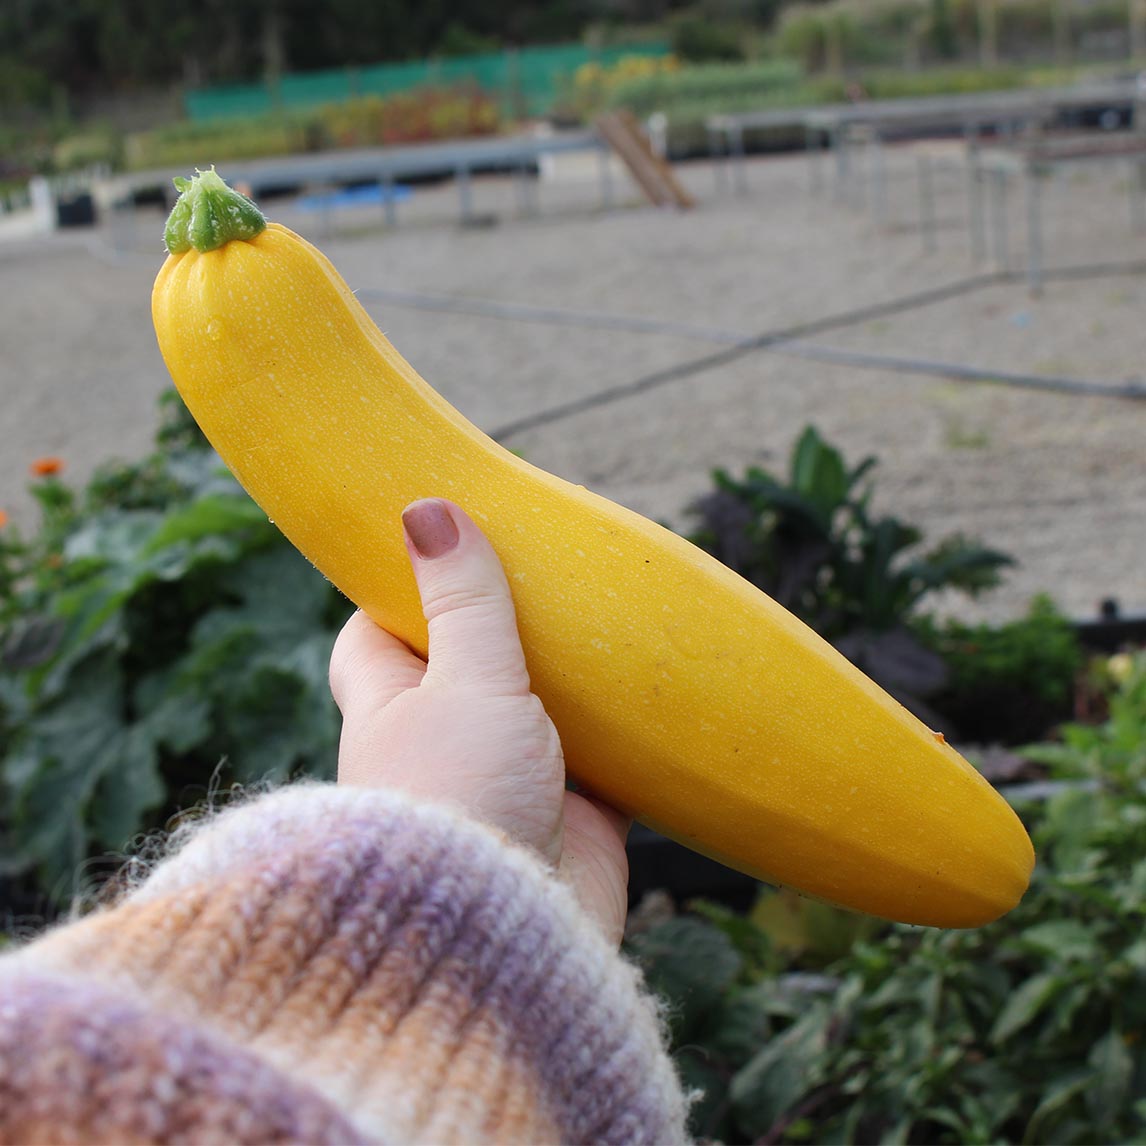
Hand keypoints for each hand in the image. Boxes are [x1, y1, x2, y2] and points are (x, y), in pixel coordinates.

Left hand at [330, 498, 630, 944]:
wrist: (506, 946)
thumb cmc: (458, 800)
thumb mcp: (463, 685)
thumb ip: (462, 602)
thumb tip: (428, 507)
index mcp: (393, 705)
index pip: (375, 631)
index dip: (401, 586)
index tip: (442, 540)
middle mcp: (444, 740)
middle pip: (467, 661)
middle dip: (505, 621)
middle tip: (549, 565)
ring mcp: (510, 778)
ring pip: (541, 706)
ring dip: (572, 675)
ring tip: (611, 609)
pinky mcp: (575, 816)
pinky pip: (604, 756)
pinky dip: (626, 729)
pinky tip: (658, 687)